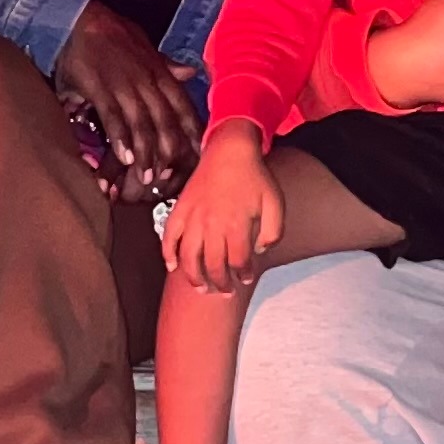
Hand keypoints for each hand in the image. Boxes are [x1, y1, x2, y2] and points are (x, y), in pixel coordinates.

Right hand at [53, 0, 201, 198]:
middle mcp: (147, 82)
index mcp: (160, 74)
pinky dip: (121, 138)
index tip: (201, 155)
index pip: (183, 107)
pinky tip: (125, 157)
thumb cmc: (115, 35)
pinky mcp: (100, 89)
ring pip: (142, 124)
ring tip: (147, 177)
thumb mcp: (147, 48)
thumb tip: (191, 73)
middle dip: (170, 151)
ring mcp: (125, 86)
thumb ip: (168, 65)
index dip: (192, 132)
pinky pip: (114, 117)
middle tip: (171, 178)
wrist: (81, 18)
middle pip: (166, 121)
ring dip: (146, 152)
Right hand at [163, 123, 282, 294]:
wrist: (231, 151)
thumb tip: (260, 251)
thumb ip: (273, 232)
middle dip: (220, 284)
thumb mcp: (275, 204)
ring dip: (194, 278)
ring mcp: (193, 219)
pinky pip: (169, 237)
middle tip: (225, 292)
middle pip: (213, 266)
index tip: (245, 278)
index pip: (238, 262)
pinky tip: (172, 267)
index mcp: (237, 225)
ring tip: (201, 289)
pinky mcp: (180, 210)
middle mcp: (212, 226)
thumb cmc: (255, 178)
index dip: (243, 274)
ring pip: (188, 258)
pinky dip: (168, 254)